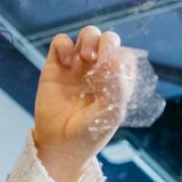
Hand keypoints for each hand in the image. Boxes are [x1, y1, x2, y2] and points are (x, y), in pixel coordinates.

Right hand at [32, 25, 132, 181]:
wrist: (61, 146)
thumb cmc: (89, 133)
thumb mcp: (110, 115)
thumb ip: (117, 88)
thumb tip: (117, 59)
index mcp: (116, 81)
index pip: (125, 56)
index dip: (122, 58)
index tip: (116, 73)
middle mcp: (98, 70)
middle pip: (108, 39)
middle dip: (108, 42)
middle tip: (101, 59)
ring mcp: (77, 66)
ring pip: (88, 35)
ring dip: (90, 39)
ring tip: (87, 58)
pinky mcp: (56, 65)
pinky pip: (60, 42)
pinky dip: (65, 46)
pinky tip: (67, 63)